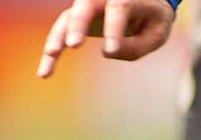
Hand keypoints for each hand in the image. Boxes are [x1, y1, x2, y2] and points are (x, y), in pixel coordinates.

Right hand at [37, 0, 175, 75]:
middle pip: (85, 5)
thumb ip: (135, 46)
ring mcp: (87, 6)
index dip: (113, 27)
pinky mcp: (77, 20)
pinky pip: (61, 33)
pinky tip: (44, 72)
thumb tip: (108, 52)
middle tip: (73, 45)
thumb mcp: (155, 35)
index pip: (118, 6)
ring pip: (67, 18)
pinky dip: (52, 51)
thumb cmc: (153, 21)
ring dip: (57, 38)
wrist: (146, 7)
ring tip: (51, 56)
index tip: (110, 50)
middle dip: (77, 24)